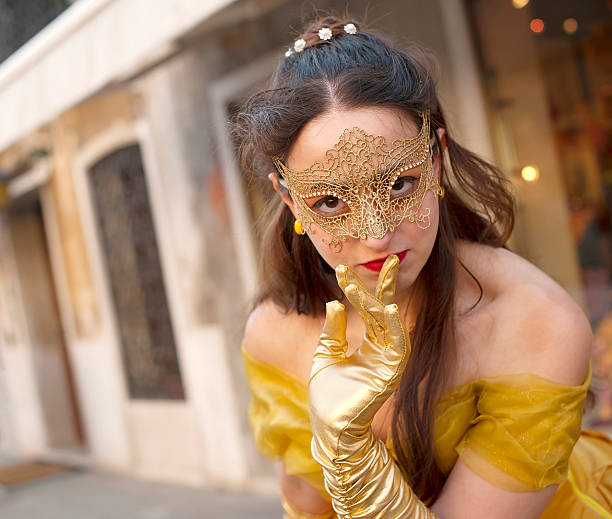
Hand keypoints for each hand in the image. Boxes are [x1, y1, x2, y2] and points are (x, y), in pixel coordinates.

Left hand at [308, 254, 409, 442]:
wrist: (329, 427)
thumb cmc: (328, 395)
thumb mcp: (326, 354)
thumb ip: (333, 329)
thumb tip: (335, 301)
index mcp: (368, 345)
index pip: (366, 310)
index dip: (357, 288)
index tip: (343, 267)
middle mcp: (382, 350)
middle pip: (385, 311)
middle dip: (386, 285)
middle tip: (388, 259)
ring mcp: (388, 361)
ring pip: (390, 324)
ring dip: (384, 301)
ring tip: (383, 277)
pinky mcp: (391, 374)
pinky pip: (397, 346)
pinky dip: (393, 327)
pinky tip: (387, 309)